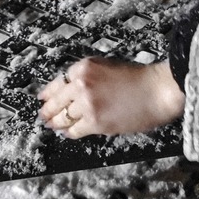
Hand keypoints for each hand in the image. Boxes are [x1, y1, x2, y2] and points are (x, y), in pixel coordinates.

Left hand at [38, 57, 184, 138]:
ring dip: (57, 123)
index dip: (47, 94)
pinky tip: (68, 132)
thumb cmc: (138, 78)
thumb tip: (69, 91)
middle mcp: (81, 84)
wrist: (156, 90)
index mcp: (84, 68)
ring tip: (54, 126)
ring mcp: (87, 104)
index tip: (43, 99)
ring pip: (63, 118)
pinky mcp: (95, 122)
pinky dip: (69, 132)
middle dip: (48, 111)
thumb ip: (87, 76)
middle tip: (44, 117)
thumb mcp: (107, 66)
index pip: (57, 83)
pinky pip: (74, 130)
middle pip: (56, 102)